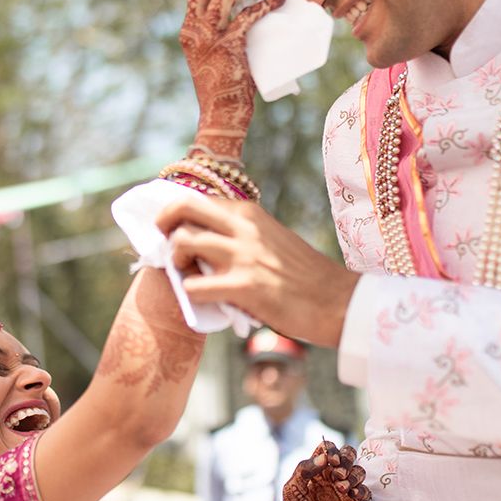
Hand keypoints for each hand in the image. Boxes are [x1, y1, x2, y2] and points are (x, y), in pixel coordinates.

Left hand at [156, 194, 358, 346]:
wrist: (337, 301)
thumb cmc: (303, 275)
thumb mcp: (271, 238)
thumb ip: (241, 234)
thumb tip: (204, 241)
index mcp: (249, 213)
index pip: (196, 199)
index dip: (174, 213)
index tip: (169, 229)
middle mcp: (243, 227)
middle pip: (182, 208)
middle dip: (163, 226)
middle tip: (168, 246)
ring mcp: (242, 255)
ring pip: (182, 242)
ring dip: (175, 260)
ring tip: (187, 274)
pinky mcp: (244, 287)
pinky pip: (195, 286)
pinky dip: (191, 293)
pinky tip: (203, 298)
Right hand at [181, 0, 283, 159]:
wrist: (221, 115)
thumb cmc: (224, 90)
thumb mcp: (213, 57)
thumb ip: (224, 39)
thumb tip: (254, 21)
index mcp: (189, 29)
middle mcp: (194, 29)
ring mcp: (209, 36)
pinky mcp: (229, 45)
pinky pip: (248, 14)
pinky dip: (266, 3)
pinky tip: (278, 0)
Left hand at [280, 440, 370, 500]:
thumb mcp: (292, 490)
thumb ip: (303, 469)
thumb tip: (324, 456)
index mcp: (317, 470)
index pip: (328, 449)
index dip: (332, 449)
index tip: (331, 459)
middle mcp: (333, 477)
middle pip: (349, 455)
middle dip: (348, 458)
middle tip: (338, 472)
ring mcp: (346, 491)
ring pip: (359, 471)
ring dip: (353, 475)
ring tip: (341, 488)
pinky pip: (366, 493)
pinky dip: (362, 491)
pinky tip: (352, 496)